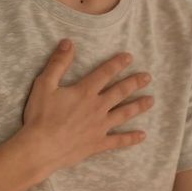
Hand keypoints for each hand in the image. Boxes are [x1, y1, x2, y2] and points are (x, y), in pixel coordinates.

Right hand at [19, 39, 154, 173]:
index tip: (129, 57)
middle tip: (148, 77)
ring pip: (124, 114)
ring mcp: (100, 127)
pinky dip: (131, 138)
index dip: (118, 64)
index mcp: (85, 92)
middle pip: (120, 92)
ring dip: (139, 106)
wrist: (41, 148)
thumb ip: (58, 63)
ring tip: (151, 100)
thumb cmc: (40, 116)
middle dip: (135, 83)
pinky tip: (142, 135)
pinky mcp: (98, 143)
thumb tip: (69, 43)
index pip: (105, 73)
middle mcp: (97, 107)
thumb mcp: (44, 85)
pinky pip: (119, 141)